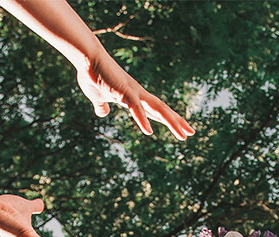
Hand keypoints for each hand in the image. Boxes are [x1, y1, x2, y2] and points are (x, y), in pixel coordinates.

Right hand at [77, 50, 194, 139]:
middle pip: (163, 110)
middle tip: (192, 133)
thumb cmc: (92, 75)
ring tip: (183, 135)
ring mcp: (134, 92)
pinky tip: (149, 131)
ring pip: (157, 109)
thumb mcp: (97, 97)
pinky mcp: (124, 91)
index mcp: (135, 97)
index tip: (181, 129)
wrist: (86, 58)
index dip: (170, 120)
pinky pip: (136, 108)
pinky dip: (143, 119)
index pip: (157, 111)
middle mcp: (139, 94)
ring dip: (171, 122)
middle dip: (178, 121)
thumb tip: (102, 113)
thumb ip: (101, 106)